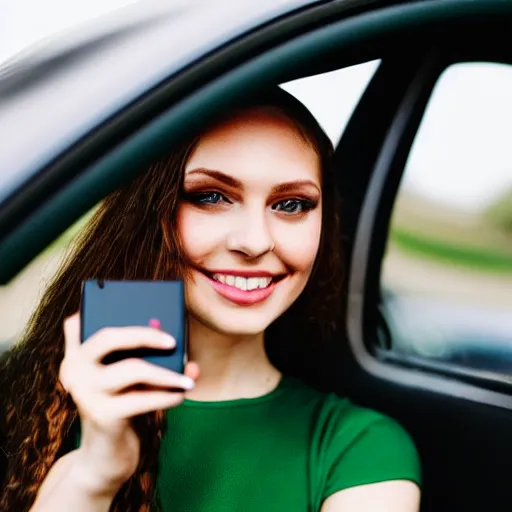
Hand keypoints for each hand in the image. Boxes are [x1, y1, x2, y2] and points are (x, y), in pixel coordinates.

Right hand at [59, 313, 198, 495]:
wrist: (105, 457)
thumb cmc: (123, 408)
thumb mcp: (131, 382)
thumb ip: (151, 363)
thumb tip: (187, 358)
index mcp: (77, 356)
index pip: (78, 323)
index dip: (100, 307)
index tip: (136, 304)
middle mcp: (75, 371)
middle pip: (108, 337)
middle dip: (145, 334)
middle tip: (173, 339)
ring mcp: (86, 393)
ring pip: (133, 369)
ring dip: (168, 374)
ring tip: (188, 380)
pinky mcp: (102, 416)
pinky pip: (143, 399)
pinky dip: (167, 396)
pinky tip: (180, 395)